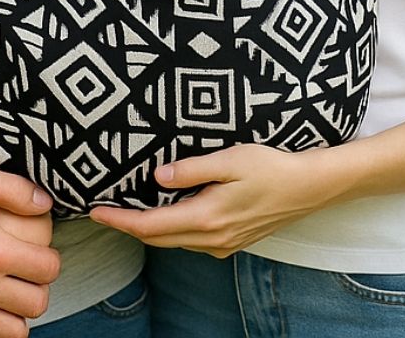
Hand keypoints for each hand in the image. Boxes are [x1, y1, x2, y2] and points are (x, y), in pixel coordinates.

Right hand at [0, 121, 59, 337]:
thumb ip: (15, 189)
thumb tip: (46, 202)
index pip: (47, 269)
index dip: (51, 259)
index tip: (41, 251)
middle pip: (36, 304)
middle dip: (39, 287)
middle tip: (27, 273)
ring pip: (11, 333)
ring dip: (17, 314)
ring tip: (9, 293)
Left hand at [90, 144, 331, 258]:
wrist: (308, 188)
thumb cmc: (271, 167)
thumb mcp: (230, 159)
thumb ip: (191, 169)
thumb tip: (157, 175)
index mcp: (207, 218)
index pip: (151, 225)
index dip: (120, 220)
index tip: (96, 212)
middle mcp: (211, 239)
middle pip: (158, 238)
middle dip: (128, 226)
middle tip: (102, 211)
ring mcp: (223, 244)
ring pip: (174, 242)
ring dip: (149, 229)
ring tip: (127, 210)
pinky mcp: (231, 242)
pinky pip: (191, 241)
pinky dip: (170, 230)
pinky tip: (166, 213)